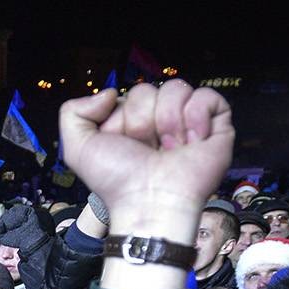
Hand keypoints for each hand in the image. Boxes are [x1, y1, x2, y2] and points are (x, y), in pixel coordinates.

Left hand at [59, 82, 232, 219]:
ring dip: (168, 120)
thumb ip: (73, 112)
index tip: (124, 143)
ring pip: (177, 88)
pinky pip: (208, 96)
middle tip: (148, 149)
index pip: (129, 94)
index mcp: (131, 123)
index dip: (123, 116)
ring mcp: (188, 123)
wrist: (149, 201)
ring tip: (168, 149)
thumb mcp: (77, 148)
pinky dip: (196, 116)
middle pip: (150, 89)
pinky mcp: (216, 127)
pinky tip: (191, 141)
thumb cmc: (117, 180)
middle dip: (143, 120)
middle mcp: (159, 121)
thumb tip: (111, 93)